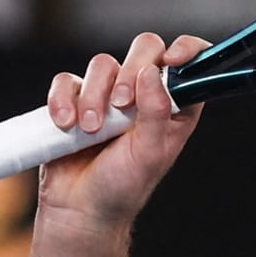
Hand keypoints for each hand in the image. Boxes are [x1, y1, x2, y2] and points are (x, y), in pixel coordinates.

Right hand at [40, 32, 207, 229]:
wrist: (79, 207)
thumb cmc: (123, 186)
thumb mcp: (149, 153)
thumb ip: (155, 112)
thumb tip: (152, 72)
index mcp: (174, 107)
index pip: (191, 64)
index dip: (187, 50)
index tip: (173, 59)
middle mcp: (145, 95)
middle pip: (145, 48)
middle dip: (131, 71)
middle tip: (121, 105)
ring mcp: (109, 95)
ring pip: (103, 64)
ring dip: (94, 96)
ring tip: (91, 130)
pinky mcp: (76, 99)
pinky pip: (68, 81)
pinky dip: (64, 100)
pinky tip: (66, 125)